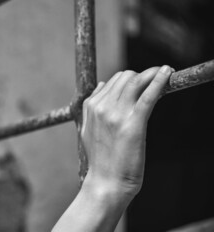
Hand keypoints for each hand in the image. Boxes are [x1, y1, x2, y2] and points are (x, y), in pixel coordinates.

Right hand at [82, 65, 171, 195]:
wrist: (106, 182)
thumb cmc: (100, 159)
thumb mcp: (88, 129)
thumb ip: (93, 106)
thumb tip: (103, 84)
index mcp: (91, 107)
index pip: (113, 81)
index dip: (129, 80)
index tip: (141, 83)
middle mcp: (101, 107)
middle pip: (125, 77)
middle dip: (140, 77)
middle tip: (154, 81)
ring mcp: (116, 114)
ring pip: (136, 81)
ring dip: (152, 74)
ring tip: (164, 74)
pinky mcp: (133, 123)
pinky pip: (148, 95)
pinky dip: (159, 81)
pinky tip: (167, 72)